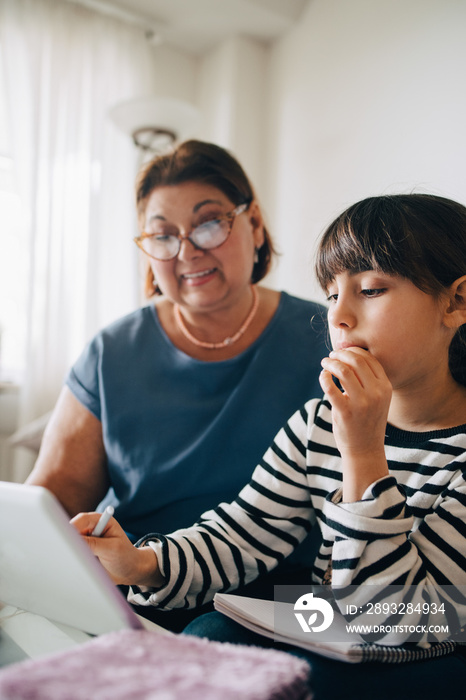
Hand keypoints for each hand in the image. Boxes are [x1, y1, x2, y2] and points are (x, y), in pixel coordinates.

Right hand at [71, 512, 162, 586]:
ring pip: (71, 543)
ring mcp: (86, 540)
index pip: (82, 520)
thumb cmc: (125, 556)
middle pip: (72, 530)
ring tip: (87, 562)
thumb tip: (74, 541)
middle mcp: (92, 528)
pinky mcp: (83, 550)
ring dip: (73, 552)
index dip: (73, 527)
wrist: (129, 570)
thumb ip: (93, 544)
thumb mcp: (111, 549)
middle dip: (70, 541)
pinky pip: (73, 553)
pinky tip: (84, 565)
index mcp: (101, 521)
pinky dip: (74, 559)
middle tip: (71, 554)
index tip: (67, 539)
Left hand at [319, 347, 391, 499]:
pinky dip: (324, 377)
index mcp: (385, 387)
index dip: (353, 351)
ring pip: (343, 370)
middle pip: (356, 360)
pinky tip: (323, 376)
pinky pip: (330, 386)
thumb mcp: (377, 398)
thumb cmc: (367, 420)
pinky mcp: (345, 412)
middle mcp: (376, 393)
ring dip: (330, 363)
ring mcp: (361, 403)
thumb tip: (347, 356)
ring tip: (325, 364)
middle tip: (331, 356)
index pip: (370, 358)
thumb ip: (368, 379)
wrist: (365, 449)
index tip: (342, 352)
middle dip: (340, 354)